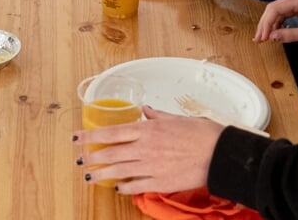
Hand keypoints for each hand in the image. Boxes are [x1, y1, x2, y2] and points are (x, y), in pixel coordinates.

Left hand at [75, 107, 224, 195]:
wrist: (219, 154)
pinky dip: (124, 187)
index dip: (91, 136)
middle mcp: (145, 148)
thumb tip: (146, 109)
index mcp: (148, 129)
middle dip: (92, 157)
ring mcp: (151, 167)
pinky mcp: (160, 183)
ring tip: (89, 177)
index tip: (78, 138)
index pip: (111, 132)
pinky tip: (117, 188)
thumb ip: (157, 115)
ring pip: (118, 171)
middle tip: (80, 160)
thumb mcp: (177, 118)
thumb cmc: (202, 134)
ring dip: (101, 174)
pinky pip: (136, 186)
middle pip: (110, 153)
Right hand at [254, 0, 297, 50]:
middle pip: (274, 8)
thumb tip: (272, 36)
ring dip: (270, 23)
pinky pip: (286, 12)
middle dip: (265, 23)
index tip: (261, 38)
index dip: (265, 24)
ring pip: (278, 10)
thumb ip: (290, 34)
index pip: (275, 9)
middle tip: (259, 39)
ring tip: (264, 38)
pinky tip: (275, 32)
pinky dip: (278, 22)